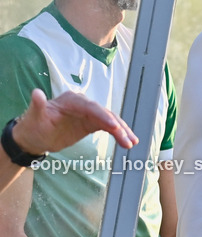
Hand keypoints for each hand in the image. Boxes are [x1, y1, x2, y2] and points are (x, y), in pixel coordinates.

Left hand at [13, 89, 136, 154]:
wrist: (34, 137)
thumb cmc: (33, 126)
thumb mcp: (34, 117)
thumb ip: (38, 105)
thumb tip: (36, 93)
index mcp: (71, 100)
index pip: (90, 107)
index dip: (103, 116)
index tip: (114, 127)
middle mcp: (83, 104)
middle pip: (104, 114)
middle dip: (117, 127)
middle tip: (127, 140)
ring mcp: (89, 114)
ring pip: (110, 120)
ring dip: (122, 131)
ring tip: (132, 143)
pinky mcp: (92, 123)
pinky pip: (109, 127)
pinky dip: (119, 134)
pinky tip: (128, 142)